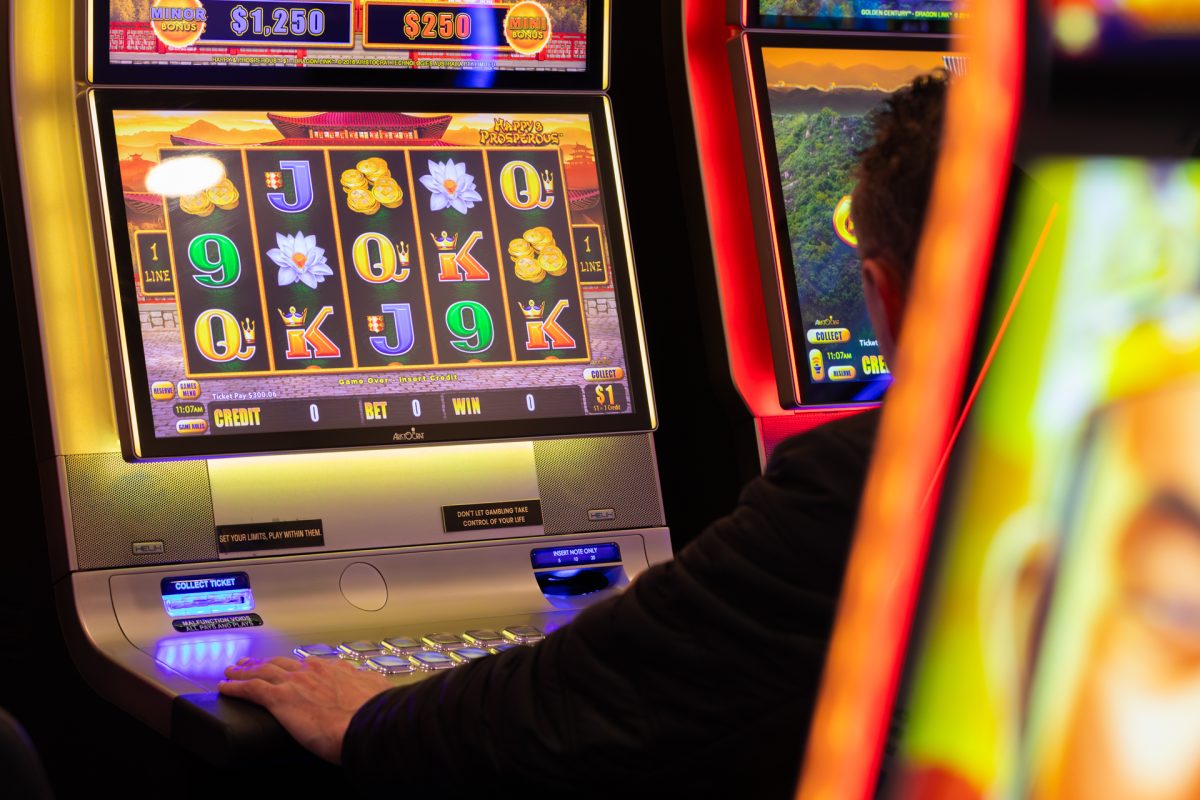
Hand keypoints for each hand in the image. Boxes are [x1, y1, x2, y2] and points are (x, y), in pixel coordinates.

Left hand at [218, 656, 393, 762]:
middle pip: (281, 664)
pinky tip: (225, 686)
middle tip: (251, 662)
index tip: (289, 667)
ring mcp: (295, 683)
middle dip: (264, 662)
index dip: (294, 665)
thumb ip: (370, 688)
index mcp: (335, 670)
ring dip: (245, 670)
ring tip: (232, 670)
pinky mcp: (280, 699)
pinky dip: (235, 686)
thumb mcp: (378, 693)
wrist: (368, 725)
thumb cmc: (375, 714)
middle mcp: (313, 671)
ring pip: (262, 672)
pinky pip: (250, 689)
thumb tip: (375, 688)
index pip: (308, 665)